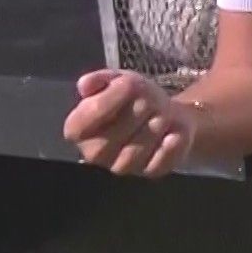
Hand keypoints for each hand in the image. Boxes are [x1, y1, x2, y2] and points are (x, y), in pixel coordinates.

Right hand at [63, 70, 198, 177]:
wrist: (165, 113)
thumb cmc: (134, 98)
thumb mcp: (118, 80)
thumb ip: (100, 80)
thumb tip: (85, 84)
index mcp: (78, 130)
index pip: (86, 119)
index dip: (110, 98)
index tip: (127, 84)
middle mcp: (94, 153)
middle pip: (114, 134)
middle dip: (138, 110)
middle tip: (150, 100)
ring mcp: (122, 167)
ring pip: (138, 149)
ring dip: (156, 125)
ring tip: (161, 113)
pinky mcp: (150, 172)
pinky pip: (161, 161)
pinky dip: (171, 145)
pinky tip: (174, 133)